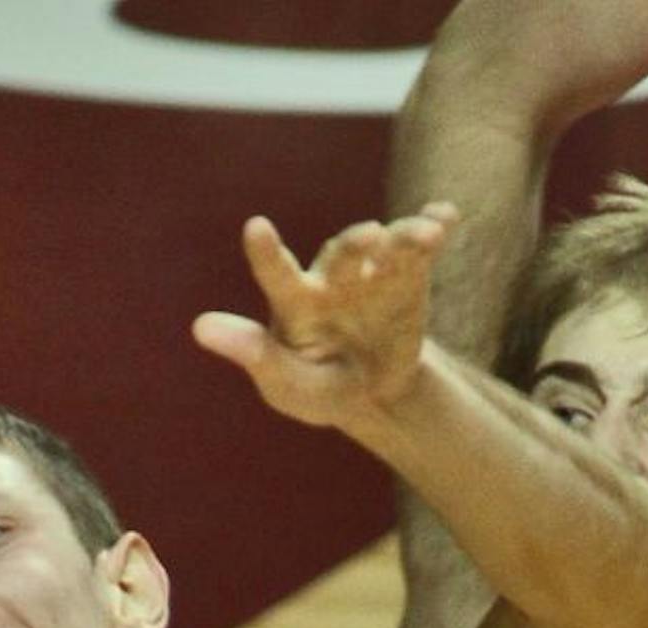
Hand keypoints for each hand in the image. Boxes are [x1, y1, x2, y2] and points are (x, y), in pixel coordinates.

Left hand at [194, 204, 456, 430]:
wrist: (374, 391)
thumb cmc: (318, 388)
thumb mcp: (289, 387)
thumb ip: (256, 357)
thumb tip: (199, 328)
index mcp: (295, 303)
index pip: (276, 276)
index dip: (266, 254)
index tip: (255, 227)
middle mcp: (332, 277)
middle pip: (342, 254)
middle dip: (357, 245)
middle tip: (371, 237)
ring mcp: (372, 271)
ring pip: (388, 245)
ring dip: (406, 236)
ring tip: (427, 235)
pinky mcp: (409, 273)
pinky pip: (422, 247)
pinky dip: (434, 227)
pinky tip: (447, 216)